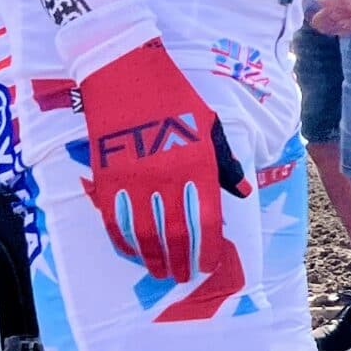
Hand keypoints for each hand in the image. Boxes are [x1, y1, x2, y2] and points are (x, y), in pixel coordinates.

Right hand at [77, 40, 243, 283]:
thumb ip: (225, 163)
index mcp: (196, 166)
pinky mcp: (107, 178)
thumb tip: (243, 192)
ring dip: (153, 258)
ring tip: (160, 272)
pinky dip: (124, 241)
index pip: (205, 222)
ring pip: (144, 234)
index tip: (208, 265)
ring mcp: (133, 180)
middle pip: (175, 234)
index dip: (207, 249)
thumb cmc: (174, 99)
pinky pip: (115, 221)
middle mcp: (167, 178)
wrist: (124, 74)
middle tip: (184, 276)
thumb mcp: (211, 126)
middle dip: (182, 261)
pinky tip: (133, 252)